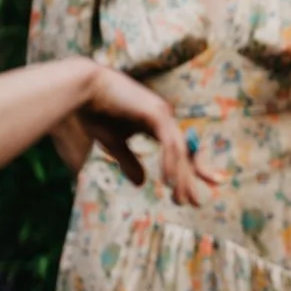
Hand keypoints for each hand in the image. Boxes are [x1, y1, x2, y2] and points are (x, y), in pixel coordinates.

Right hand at [74, 65, 213, 204]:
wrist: (82, 88)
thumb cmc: (95, 112)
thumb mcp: (114, 144)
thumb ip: (129, 162)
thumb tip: (141, 184)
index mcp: (156, 123)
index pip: (181, 149)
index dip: (194, 167)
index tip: (207, 184)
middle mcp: (164, 117)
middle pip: (185, 151)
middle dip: (192, 178)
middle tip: (196, 203)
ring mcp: (161, 113)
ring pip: (178, 151)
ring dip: (180, 177)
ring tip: (180, 199)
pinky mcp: (155, 112)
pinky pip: (168, 143)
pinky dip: (170, 163)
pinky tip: (168, 181)